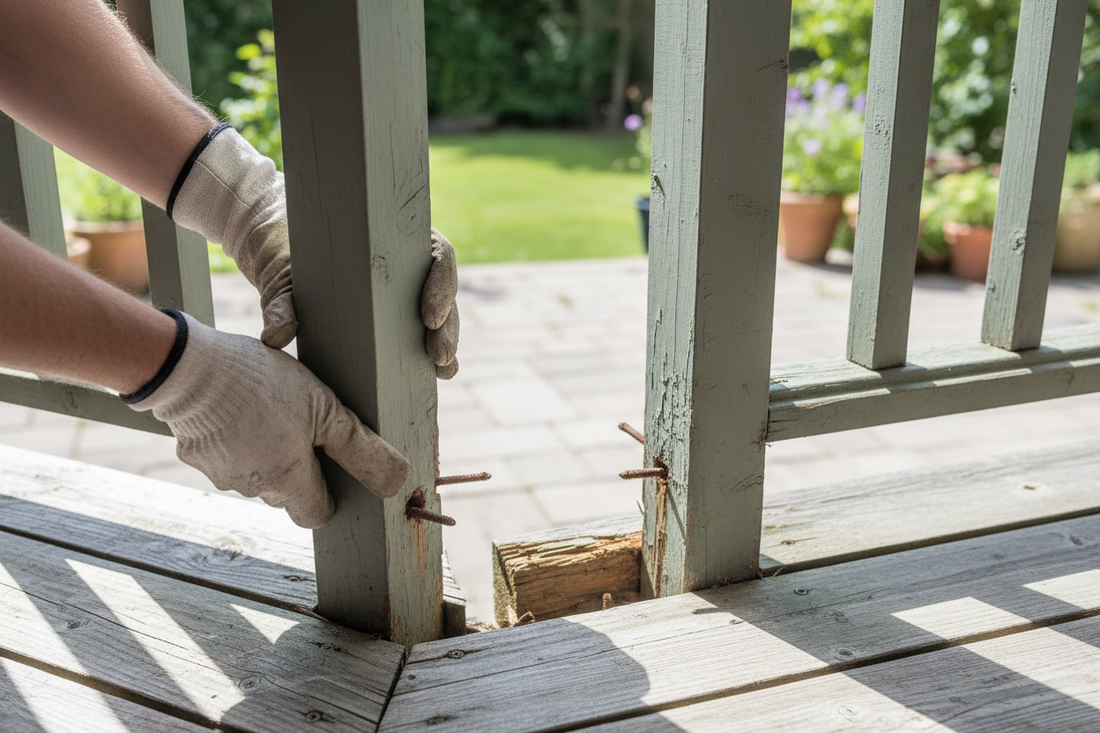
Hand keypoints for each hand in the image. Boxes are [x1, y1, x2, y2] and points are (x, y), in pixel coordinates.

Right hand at [124, 310, 410, 527]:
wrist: (189, 367)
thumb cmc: (262, 384)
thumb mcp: (323, 407)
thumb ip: (360, 448)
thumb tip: (397, 481)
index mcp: (288, 480)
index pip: (316, 514)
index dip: (327, 493)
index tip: (328, 463)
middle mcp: (253, 487)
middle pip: (286, 493)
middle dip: (296, 468)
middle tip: (299, 424)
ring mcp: (219, 475)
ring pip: (254, 476)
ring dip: (264, 453)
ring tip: (266, 409)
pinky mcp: (194, 456)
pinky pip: (224, 457)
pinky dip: (233, 441)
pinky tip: (237, 408)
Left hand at [170, 125, 460, 375]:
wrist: (272, 240)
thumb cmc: (283, 246)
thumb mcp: (280, 273)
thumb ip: (280, 303)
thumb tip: (277, 337)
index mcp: (391, 237)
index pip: (437, 254)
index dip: (442, 285)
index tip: (429, 317)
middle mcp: (404, 261)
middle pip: (443, 290)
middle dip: (447, 326)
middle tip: (440, 356)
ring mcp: (401, 287)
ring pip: (439, 312)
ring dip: (445, 340)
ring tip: (443, 369)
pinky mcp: (391, 311)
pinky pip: (419, 329)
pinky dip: (427, 351)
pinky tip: (436, 375)